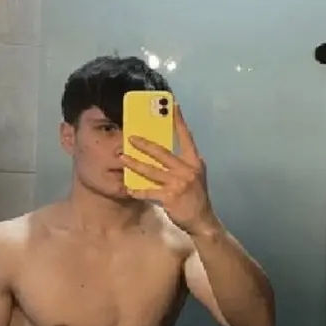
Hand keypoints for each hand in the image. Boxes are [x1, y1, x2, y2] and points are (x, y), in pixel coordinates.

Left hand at [123, 105, 216, 234]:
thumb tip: (161, 154)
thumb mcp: (194, 177)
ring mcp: (179, 183)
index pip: (187, 137)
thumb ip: (181, 165)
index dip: (179, 121)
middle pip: (162, 152)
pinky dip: (138, 191)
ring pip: (152, 171)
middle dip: (145, 144)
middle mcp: (187, 170)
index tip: (173, 105)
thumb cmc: (196, 198)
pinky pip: (150, 191)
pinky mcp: (170, 197)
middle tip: (131, 137)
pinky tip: (130, 189)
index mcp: (195, 162)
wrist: (202, 221)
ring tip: (122, 158)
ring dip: (135, 164)